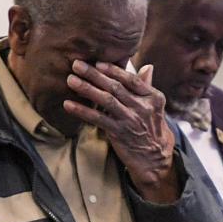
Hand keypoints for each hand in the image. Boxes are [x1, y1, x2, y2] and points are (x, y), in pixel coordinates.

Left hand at [63, 61, 179, 202]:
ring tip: (70, 80)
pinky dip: (82, 111)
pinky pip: (97, 119)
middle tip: (77, 64)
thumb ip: (147, 87)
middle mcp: (143, 107)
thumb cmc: (152, 128)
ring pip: (105, 100)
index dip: (114, 70)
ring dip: (86, 89)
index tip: (98, 63)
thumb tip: (147, 66)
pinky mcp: (118, 133)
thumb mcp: (155, 107)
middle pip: (115, 87)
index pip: (131, 80)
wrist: (154, 158)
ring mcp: (130, 120)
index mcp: (153, 97)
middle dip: (94, 74)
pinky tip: (68, 105)